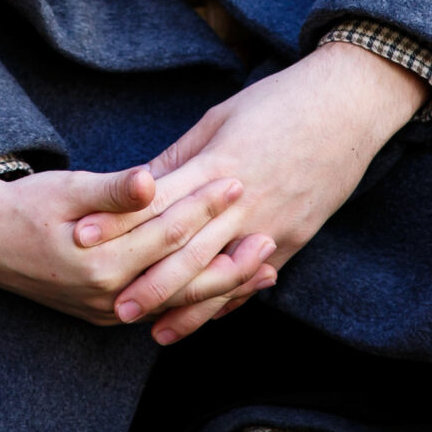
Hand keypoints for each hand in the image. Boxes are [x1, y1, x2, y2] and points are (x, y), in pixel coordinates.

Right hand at [0, 164, 272, 325]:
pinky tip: (226, 287)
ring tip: (264, 267)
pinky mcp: (108, 312)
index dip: (203, 205)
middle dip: (229, 257)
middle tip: (269, 234)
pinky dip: (197, 299)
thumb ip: (113, 190)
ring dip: (223, 286)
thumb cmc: (26, 207)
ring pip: (178, 302)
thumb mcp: (66, 189)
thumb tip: (151, 179)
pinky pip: (163, 309)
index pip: (166, 233)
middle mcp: (107, 296)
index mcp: (99, 261)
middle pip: (183, 279)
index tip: (234, 180)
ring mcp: (108, 310)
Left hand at [73, 41, 427, 344]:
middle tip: (110, 305)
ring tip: (152, 329)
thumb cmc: (279, 102)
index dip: (120, 222)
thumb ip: (181, 156)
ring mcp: (273, 224)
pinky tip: (203, 319)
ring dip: (186, 306)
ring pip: (220, 275)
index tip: (83, 236)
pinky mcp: (295, 238)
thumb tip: (140, 185)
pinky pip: (254, 278)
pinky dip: (227, 301)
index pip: (160, 202)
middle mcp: (245, 202)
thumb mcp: (221, 117)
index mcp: (220, 166)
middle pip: (188, 250)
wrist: (348, 106)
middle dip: (148, 281)